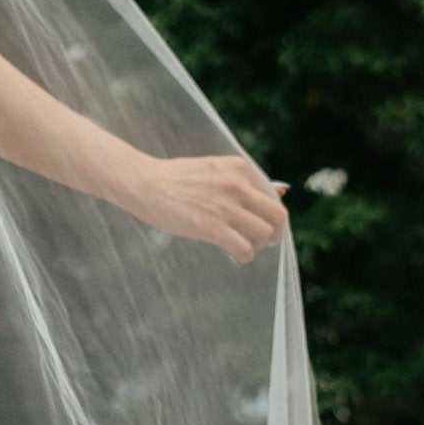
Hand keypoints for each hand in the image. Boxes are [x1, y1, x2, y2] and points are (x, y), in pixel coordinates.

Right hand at [134, 148, 290, 260]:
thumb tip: (279, 193)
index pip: (273, 196)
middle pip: (278, 216)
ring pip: (264, 234)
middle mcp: (237, 185)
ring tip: (244, 246)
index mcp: (239, 168)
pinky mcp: (212, 228)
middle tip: (263, 241)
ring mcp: (226, 206)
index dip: (271, 215)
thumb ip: (239, 182)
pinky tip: (234, 255)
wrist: (144, 183)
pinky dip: (244, 256)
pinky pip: (245, 249)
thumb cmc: (176, 179)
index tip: (261, 225)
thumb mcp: (213, 170)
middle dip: (275, 232)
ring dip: (258, 245)